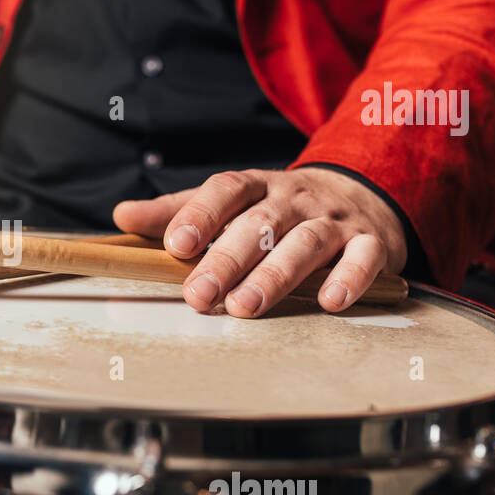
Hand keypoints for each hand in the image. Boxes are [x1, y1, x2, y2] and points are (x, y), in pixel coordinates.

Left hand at [112, 167, 406, 316]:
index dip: (200, 215)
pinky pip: (363, 258)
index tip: (174, 245)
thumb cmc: (282, 209)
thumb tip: (122, 216)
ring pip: (305, 242)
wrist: (362, 196)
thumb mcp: (231, 203)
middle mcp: (295, 199)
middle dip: (227, 259)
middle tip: (199, 295)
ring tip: (244, 307)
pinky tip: (329, 302)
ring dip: (275, 275)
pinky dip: (349, 278)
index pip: (226, 191)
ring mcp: (334, 220)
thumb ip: (179, 211)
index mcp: (258, 186)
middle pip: (260, 224)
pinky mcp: (372, 243)